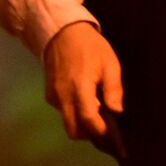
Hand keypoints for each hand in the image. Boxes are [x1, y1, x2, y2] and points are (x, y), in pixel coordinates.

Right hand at [43, 22, 123, 141]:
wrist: (62, 32)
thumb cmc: (90, 46)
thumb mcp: (109, 63)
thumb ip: (113, 89)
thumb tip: (116, 111)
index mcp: (80, 88)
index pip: (89, 120)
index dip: (101, 131)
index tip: (111, 132)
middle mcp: (63, 96)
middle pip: (73, 130)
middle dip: (88, 133)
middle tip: (102, 125)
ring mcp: (53, 96)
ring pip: (66, 122)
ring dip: (80, 123)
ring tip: (94, 110)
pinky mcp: (48, 94)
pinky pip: (61, 111)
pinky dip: (72, 112)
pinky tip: (81, 100)